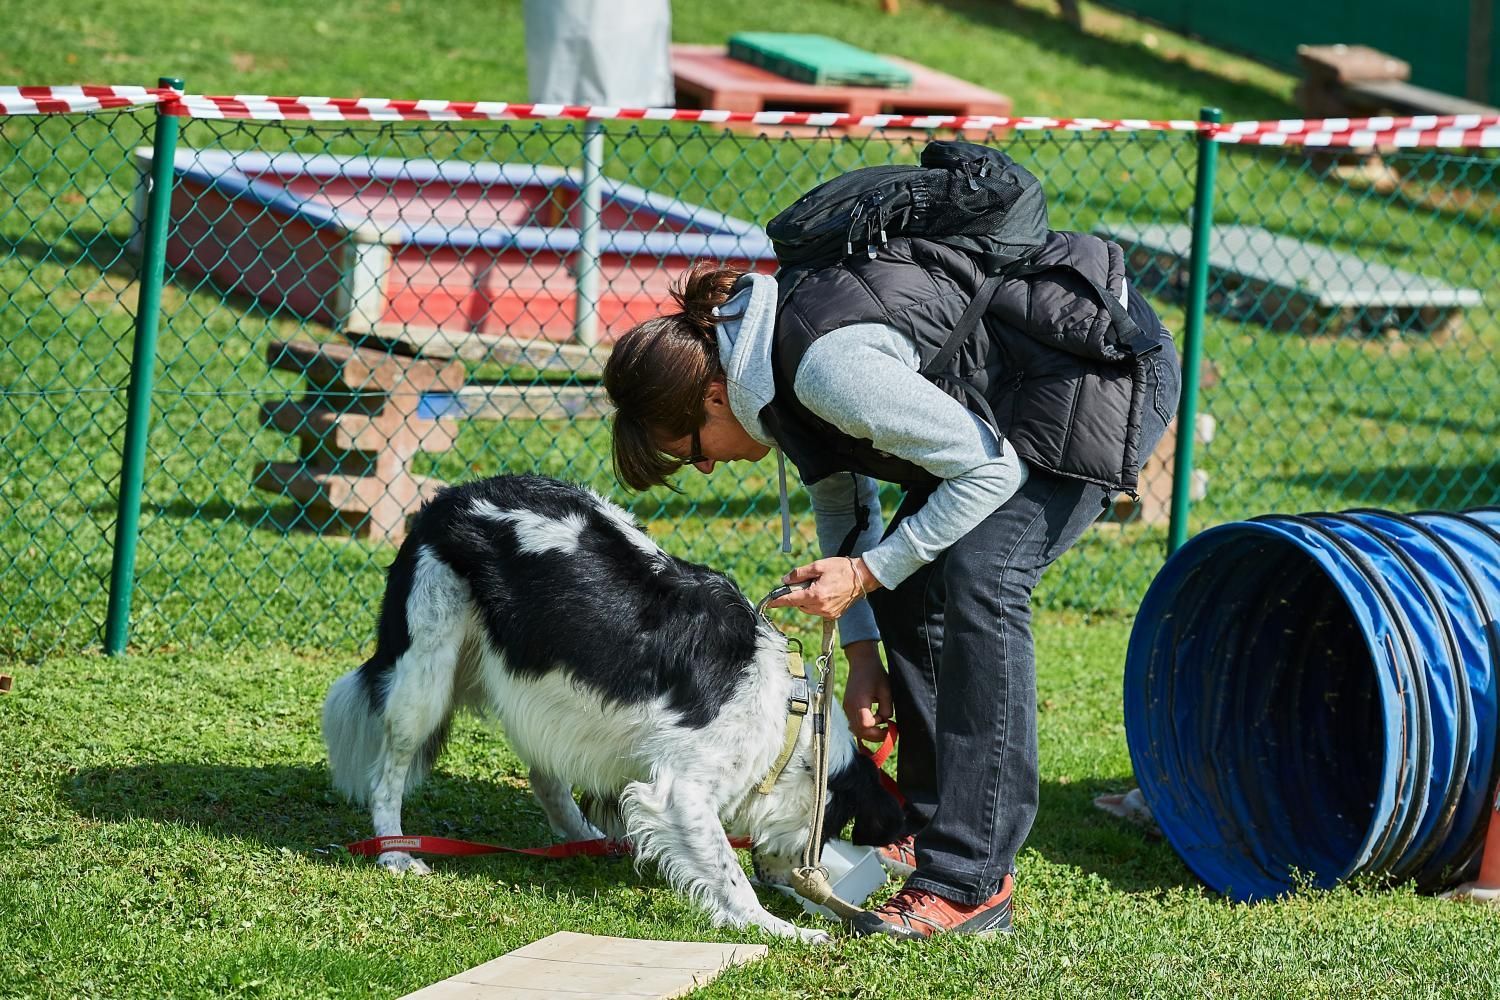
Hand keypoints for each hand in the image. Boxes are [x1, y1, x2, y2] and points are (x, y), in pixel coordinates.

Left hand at [766, 556, 880, 618]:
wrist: (863, 577)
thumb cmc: (842, 569)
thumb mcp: (818, 566)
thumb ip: (799, 573)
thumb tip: (784, 580)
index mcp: (816, 595)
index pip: (791, 600)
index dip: (778, 601)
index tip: (768, 603)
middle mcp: (821, 607)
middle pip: (799, 604)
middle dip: (797, 594)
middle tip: (806, 581)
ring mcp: (828, 613)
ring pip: (807, 608)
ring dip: (806, 599)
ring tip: (819, 585)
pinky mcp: (834, 615)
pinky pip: (818, 610)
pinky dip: (816, 602)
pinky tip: (825, 591)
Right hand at [842, 640, 891, 742]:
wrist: (861, 661)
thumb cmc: (875, 673)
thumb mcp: (886, 691)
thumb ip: (887, 709)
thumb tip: (886, 721)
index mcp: (859, 703)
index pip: (866, 726)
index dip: (878, 730)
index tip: (889, 726)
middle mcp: (849, 707)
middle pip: (859, 732)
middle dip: (875, 735)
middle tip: (888, 731)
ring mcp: (846, 708)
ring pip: (856, 730)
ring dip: (870, 732)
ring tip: (883, 725)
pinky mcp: (847, 707)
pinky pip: (854, 723)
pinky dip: (864, 726)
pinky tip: (875, 720)